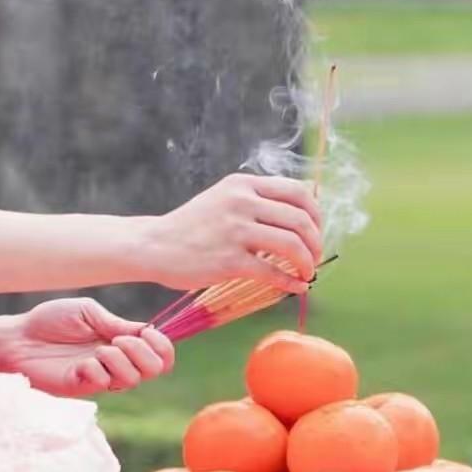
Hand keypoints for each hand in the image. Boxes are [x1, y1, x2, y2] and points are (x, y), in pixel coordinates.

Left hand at [0, 297, 174, 397]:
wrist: (18, 337)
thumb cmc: (50, 321)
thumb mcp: (88, 312)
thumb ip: (116, 323)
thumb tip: (145, 330)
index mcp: (121, 341)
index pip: (160, 353)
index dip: (163, 345)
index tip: (148, 331)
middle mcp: (116, 362)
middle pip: (155, 370)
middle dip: (144, 352)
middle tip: (119, 340)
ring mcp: (100, 376)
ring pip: (133, 379)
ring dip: (120, 360)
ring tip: (98, 350)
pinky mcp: (82, 387)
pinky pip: (103, 384)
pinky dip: (96, 370)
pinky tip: (80, 364)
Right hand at [144, 172, 323, 293]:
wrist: (154, 245)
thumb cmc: (191, 226)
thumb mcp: (223, 199)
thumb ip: (255, 201)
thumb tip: (299, 214)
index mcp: (243, 185)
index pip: (298, 192)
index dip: (316, 215)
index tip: (315, 232)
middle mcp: (241, 202)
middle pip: (300, 219)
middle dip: (316, 243)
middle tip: (315, 257)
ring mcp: (235, 230)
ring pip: (291, 245)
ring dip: (308, 263)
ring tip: (307, 273)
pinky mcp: (229, 260)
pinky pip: (273, 272)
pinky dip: (291, 282)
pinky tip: (296, 287)